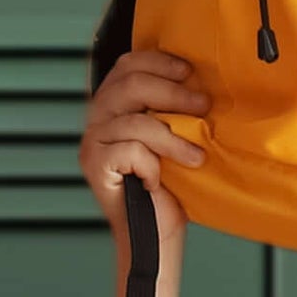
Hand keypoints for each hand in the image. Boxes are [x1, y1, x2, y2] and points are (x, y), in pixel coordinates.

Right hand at [86, 47, 205, 223]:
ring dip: (172, 138)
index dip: (157, 61)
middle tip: (203, 106)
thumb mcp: (175, 139)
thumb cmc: (169, 189)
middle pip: (130, 85)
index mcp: (115, 105)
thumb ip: (174, 110)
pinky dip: (152, 165)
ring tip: (196, 156)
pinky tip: (159, 180)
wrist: (157, 236)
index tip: (189, 71)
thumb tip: (203, 83)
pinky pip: (129, 150)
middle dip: (172, 93)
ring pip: (135, 122)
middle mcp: (98, 119)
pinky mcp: (94, 165)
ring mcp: (92, 142)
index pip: (127, 65)